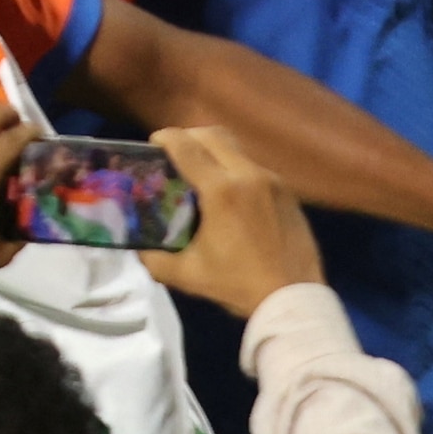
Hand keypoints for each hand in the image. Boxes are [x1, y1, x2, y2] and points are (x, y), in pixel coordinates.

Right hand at [137, 126, 329, 321]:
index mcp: (221, 190)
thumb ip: (154, 259)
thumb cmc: (238, 285)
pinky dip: (234, 168)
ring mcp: (272, 179)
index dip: (165, 138)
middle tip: (173, 154)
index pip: (187, 147)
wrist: (293, 297)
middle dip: (189, 137)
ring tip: (199, 173)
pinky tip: (228, 194)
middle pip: (213, 135)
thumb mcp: (188, 275)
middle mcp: (248, 174)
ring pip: (237, 149)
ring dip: (214, 151)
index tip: (152, 143)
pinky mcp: (287, 190)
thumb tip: (138, 248)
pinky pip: (254, 167)